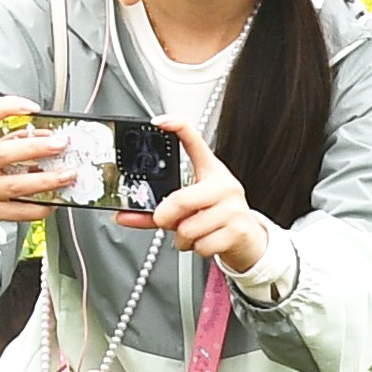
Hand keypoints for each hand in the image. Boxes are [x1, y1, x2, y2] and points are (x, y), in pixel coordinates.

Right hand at [0, 107, 82, 244]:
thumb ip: (15, 140)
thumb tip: (50, 137)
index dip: (8, 107)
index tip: (33, 108)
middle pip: (4, 153)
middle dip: (36, 148)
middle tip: (61, 144)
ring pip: (16, 185)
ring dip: (46, 180)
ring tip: (68, 174)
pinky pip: (19, 211)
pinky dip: (40, 206)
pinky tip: (54, 201)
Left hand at [129, 121, 271, 278]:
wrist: (248, 239)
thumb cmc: (215, 218)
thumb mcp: (188, 208)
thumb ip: (156, 209)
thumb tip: (123, 216)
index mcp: (211, 171)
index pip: (195, 142)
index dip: (177, 128)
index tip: (159, 122)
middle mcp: (225, 185)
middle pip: (180, 200)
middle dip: (165, 218)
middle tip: (166, 221)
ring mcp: (234, 208)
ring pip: (189, 228)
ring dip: (183, 238)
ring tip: (194, 234)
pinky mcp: (239, 230)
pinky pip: (202, 245)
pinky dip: (197, 249)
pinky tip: (206, 241)